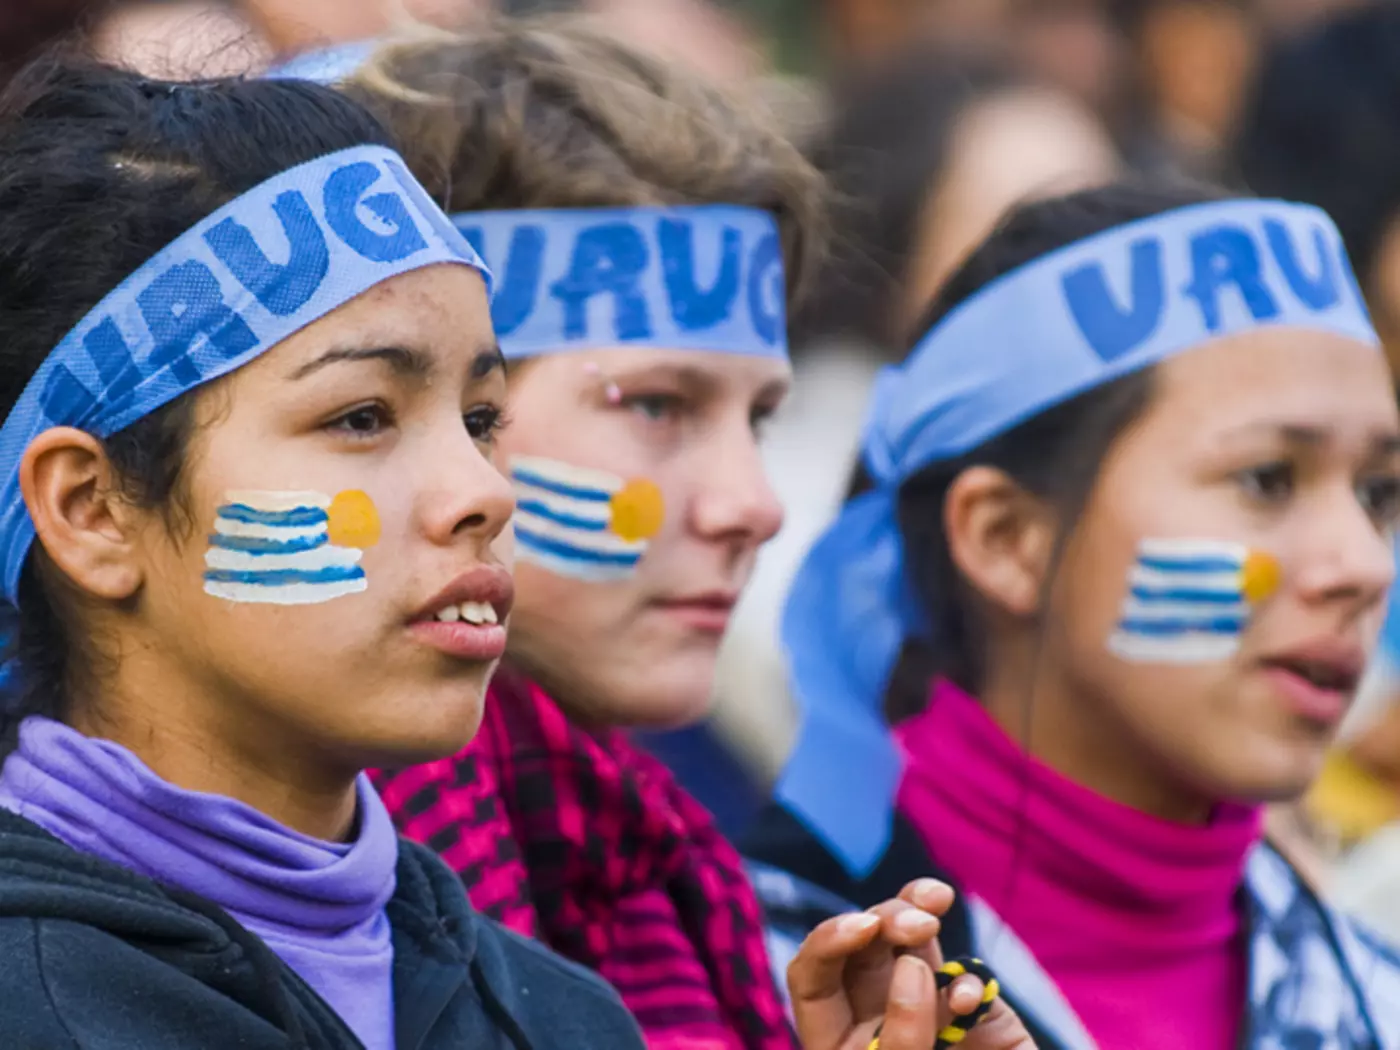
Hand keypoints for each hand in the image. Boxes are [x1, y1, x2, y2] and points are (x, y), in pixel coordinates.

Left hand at [786, 879, 1034, 1049]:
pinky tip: (969, 1001)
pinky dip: (966, 980)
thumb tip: (912, 966)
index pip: (810, 975)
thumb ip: (899, 1036)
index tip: (863, 926)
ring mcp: (922, 1007)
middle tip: (916, 925)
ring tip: (931, 917)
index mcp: (837, 1041)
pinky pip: (960, 976)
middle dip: (884, 917)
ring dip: (917, 914)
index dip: (827, 940)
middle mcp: (873, 1016)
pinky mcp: (970, 1015)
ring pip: (907, 940)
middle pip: (861, 942)